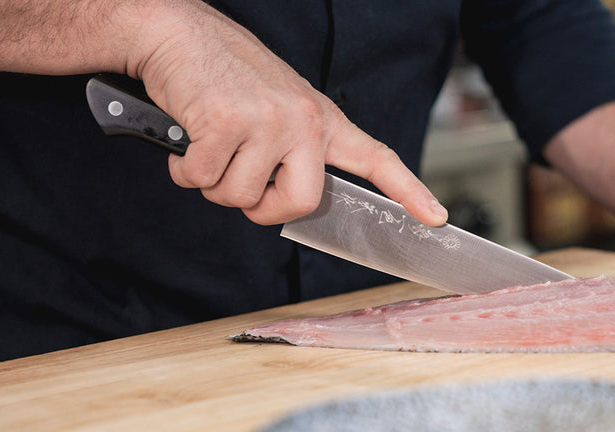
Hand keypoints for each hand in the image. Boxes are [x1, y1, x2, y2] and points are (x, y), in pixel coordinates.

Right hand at [128, 2, 446, 226]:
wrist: (178, 31)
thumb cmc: (223, 73)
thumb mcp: (276, 106)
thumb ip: (291, 150)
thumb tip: (278, 198)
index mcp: (321, 118)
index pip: (376, 158)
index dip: (408, 192)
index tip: (436, 217)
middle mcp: (304, 120)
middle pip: (300, 203)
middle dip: (262, 208)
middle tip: (242, 185)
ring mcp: (269, 121)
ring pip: (241, 197)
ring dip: (213, 181)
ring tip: (210, 142)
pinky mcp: (228, 123)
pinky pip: (204, 179)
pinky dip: (186, 169)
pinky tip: (189, 135)